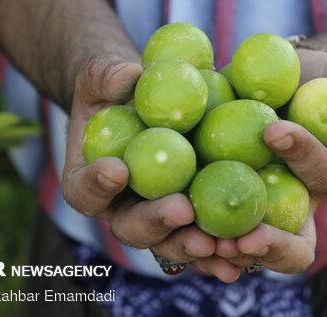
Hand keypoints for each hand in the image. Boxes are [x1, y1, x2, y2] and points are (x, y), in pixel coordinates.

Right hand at [61, 55, 217, 272]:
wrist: (145, 106)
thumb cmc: (117, 89)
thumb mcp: (104, 74)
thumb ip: (107, 75)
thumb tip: (130, 77)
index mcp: (91, 179)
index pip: (84, 189)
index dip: (96, 185)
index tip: (117, 170)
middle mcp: (122, 207)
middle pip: (131, 226)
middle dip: (155, 222)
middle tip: (181, 210)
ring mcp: (157, 217)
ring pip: (170, 242)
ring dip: (191, 245)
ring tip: (215, 242)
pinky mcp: (190, 219)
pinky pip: (204, 239)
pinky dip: (221, 249)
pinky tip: (243, 252)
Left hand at [213, 49, 326, 274]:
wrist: (266, 85)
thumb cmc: (312, 81)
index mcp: (324, 178)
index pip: (324, 175)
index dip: (305, 157)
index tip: (274, 130)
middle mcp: (291, 207)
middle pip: (291, 244)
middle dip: (271, 244)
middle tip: (246, 236)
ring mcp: (251, 211)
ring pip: (246, 248)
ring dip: (227, 252)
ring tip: (204, 242)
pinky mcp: (212, 204)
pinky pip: (204, 231)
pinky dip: (191, 237)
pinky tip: (173, 231)